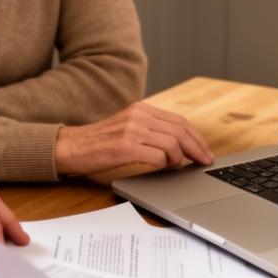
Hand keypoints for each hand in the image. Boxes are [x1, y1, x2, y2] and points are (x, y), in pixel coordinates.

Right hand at [54, 101, 212, 175]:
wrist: (72, 147)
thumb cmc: (100, 142)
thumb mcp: (128, 127)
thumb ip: (151, 130)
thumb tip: (179, 145)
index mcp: (142, 109)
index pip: (179, 121)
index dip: (197, 137)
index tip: (205, 151)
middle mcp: (139, 116)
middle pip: (181, 131)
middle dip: (197, 148)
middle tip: (204, 161)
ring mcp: (132, 130)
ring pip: (172, 144)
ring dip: (179, 159)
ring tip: (175, 166)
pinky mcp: (125, 147)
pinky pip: (157, 157)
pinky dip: (165, 165)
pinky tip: (161, 168)